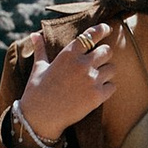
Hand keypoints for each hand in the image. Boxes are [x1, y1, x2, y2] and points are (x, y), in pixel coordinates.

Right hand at [14, 18, 119, 141]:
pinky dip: (107, 88)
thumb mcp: (39, 67)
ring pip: (112, 68)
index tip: (107, 29)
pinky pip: (113, 86)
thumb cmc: (37, 91)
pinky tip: (97, 91)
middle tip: (99, 61)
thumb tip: (35, 34)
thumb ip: (41, 49)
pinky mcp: (97, 96)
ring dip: (107, 71)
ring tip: (97, 78)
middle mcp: (82, 64)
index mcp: (68, 54)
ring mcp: (91, 80)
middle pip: (107, 51)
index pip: (91, 35)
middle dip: (104, 54)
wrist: (40, 117)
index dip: (102, 30)